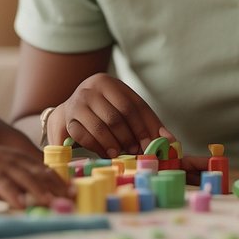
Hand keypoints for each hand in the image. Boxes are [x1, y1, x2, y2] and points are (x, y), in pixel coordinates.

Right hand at [0, 140, 70, 209]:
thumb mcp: (8, 164)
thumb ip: (23, 174)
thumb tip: (40, 191)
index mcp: (23, 159)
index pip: (47, 170)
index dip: (61, 181)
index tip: (74, 191)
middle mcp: (18, 161)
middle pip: (41, 175)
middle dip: (58, 188)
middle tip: (71, 199)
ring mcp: (5, 167)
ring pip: (27, 180)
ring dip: (42, 192)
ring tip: (53, 203)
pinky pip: (5, 186)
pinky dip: (15, 195)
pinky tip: (21, 205)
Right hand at [47, 73, 170, 157]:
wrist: (69, 112)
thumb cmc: (103, 111)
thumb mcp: (124, 109)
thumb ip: (145, 122)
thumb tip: (170, 140)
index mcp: (109, 83)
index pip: (133, 105)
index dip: (145, 127)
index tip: (153, 144)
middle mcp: (91, 88)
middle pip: (117, 116)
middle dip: (130, 137)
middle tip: (138, 152)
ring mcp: (77, 102)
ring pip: (100, 127)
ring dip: (114, 144)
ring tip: (122, 155)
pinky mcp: (67, 119)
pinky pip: (84, 136)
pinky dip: (98, 147)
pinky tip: (107, 154)